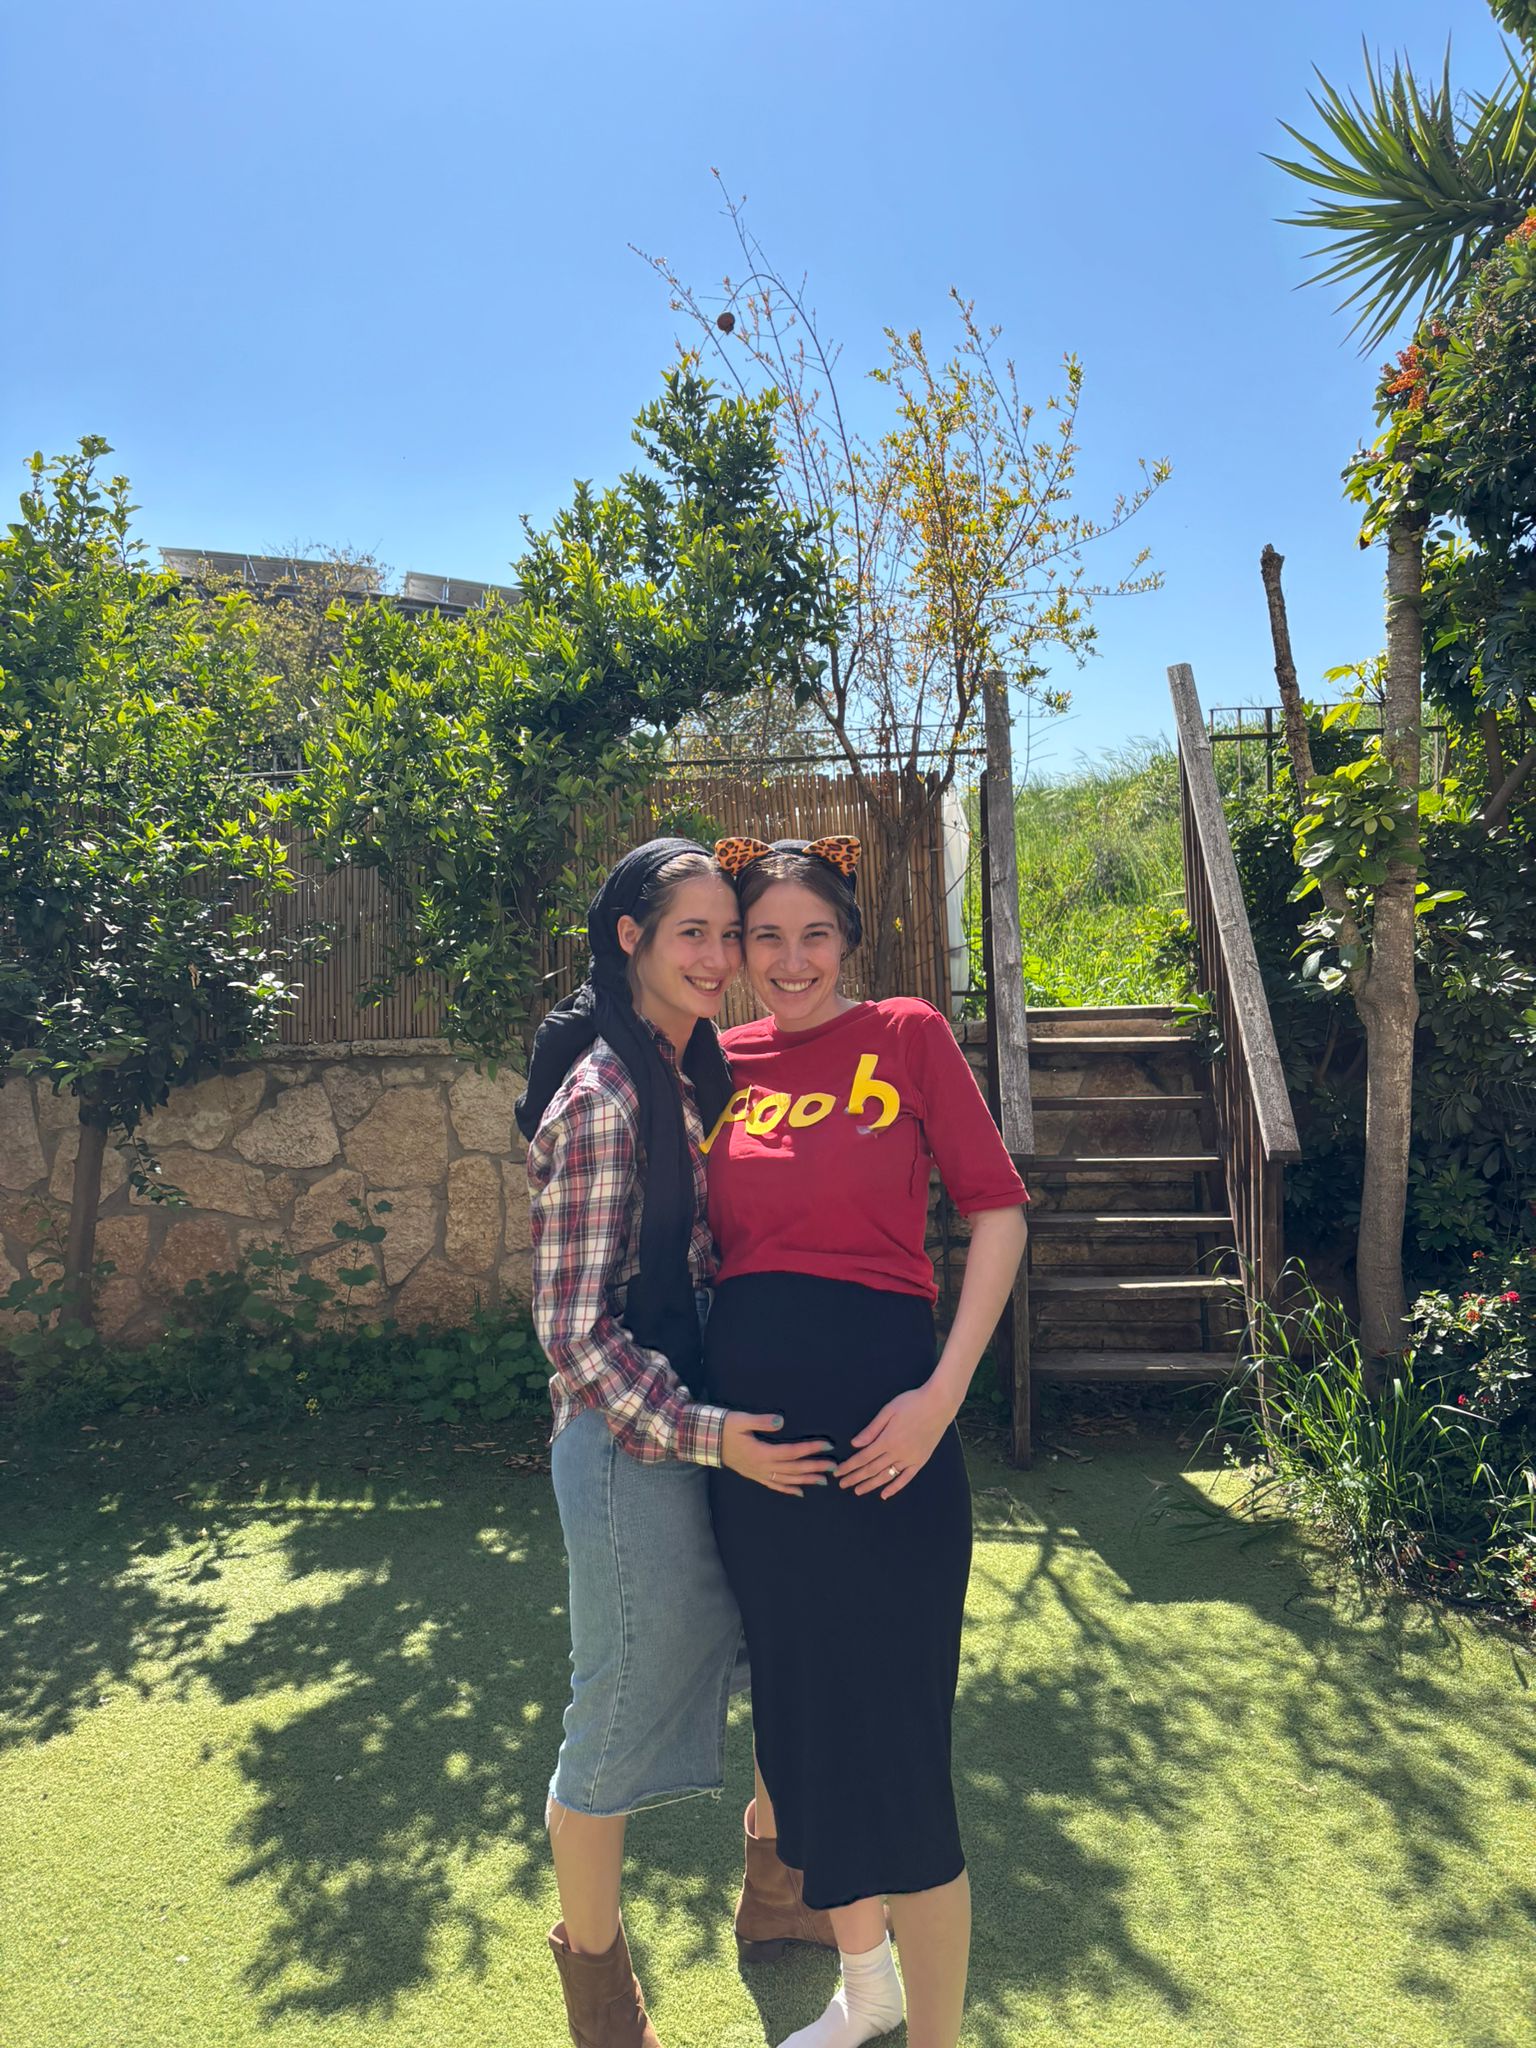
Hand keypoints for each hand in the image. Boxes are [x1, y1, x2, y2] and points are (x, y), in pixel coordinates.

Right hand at [721, 1412, 836, 1497]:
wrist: (707, 1441)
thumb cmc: (725, 1427)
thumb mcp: (741, 1420)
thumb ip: (762, 1421)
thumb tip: (781, 1421)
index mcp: (762, 1452)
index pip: (792, 1451)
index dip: (811, 1449)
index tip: (827, 1445)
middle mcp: (763, 1466)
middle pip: (794, 1468)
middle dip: (815, 1467)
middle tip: (834, 1466)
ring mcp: (759, 1473)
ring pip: (787, 1479)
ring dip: (807, 1480)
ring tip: (824, 1480)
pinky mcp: (755, 1475)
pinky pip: (774, 1485)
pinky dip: (788, 1489)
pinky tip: (800, 1492)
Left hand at [836, 1382, 954, 1498]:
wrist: (939, 1404)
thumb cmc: (912, 1402)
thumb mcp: (888, 1410)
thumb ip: (871, 1429)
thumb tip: (855, 1444)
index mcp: (887, 1440)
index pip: (863, 1457)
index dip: (849, 1466)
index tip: (838, 1472)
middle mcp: (898, 1453)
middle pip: (872, 1469)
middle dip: (855, 1478)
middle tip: (842, 1485)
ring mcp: (910, 1459)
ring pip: (886, 1476)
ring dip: (870, 1485)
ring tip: (858, 1491)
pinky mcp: (920, 1461)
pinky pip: (905, 1478)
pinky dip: (894, 1488)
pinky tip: (885, 1495)